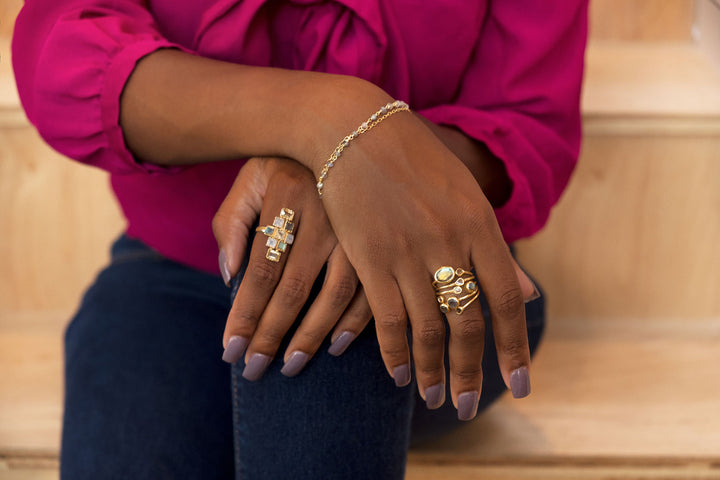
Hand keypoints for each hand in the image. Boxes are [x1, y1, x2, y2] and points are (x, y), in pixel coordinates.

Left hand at [213, 157, 371, 379]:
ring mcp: (359, 226)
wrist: (346, 122)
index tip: (230, 351)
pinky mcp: (383, 236)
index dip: (245, 314)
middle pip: (295, 288)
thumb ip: (230, 223)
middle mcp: (324, 214)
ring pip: (336, 293)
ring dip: (313, 334)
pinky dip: (356, 320)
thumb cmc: (286, 159)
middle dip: (272, 334)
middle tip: (255, 371)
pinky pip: (373, 285)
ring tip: (291, 365)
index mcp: (286, 198)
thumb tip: (229, 277)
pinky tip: (336, 344)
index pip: (261, 270)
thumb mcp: (249, 178)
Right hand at [317, 111, 536, 418]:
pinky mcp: (369, 256)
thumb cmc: (411, 157)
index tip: (519, 386)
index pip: (505, 300)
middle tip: (469, 408)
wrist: (353, 127)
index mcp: (479, 224)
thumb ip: (494, 246)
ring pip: (428, 329)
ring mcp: (409, 250)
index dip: (513, 348)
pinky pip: (387, 318)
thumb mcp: (464, 193)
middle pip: (468, 323)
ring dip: (432, 371)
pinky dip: (393, 352)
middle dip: (471, 372)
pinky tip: (396, 375)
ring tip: (435, 400)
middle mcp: (450, 241)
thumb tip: (529, 292)